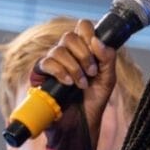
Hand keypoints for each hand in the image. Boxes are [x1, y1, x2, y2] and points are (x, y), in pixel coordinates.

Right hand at [36, 19, 116, 144]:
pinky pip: (46, 63)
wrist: (82, 123)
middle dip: (84, 54)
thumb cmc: (94, 101)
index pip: (83, 27)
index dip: (89, 34)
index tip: (97, 51)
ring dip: (73, 67)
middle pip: (70, 36)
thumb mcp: (108, 79)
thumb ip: (108, 58)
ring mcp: (53, 63)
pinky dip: (60, 72)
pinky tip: (68, 83)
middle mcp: (67, 53)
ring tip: (81, 84)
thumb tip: (97, 40)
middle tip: (91, 72)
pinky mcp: (40, 75)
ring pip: (58, 50)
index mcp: (84, 50)